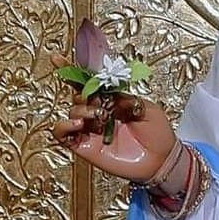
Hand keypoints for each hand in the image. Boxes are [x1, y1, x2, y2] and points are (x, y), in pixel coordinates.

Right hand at [50, 56, 176, 182]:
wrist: (161, 160)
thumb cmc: (157, 134)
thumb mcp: (146, 108)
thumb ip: (125, 97)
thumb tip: (107, 93)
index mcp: (111, 99)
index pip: (88, 83)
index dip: (72, 71)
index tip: (56, 59)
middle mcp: (99, 112)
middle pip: (78, 95)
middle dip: (84, 93)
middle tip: (100, 102)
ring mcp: (91, 129)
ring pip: (72, 112)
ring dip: (81, 110)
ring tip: (97, 116)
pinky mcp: (85, 146)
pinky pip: (62, 135)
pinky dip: (63, 127)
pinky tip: (77, 125)